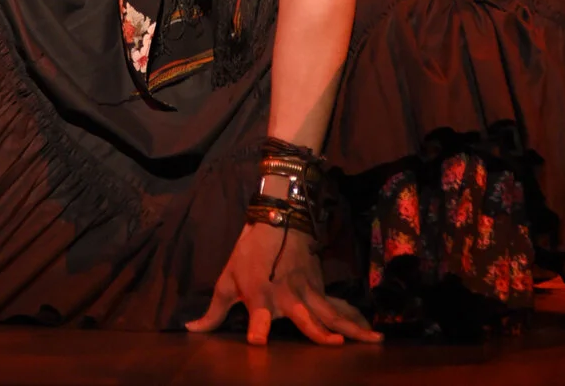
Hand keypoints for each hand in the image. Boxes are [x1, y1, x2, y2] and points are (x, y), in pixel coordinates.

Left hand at [186, 221, 379, 347]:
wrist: (279, 220)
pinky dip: (354, 317)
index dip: (256, 329)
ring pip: (331, 313)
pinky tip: (371, 330)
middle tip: (336, 345)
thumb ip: (214, 312)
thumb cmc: (249, 253)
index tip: (257, 341)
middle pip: (306, 317)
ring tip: (372, 339)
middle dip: (320, 332)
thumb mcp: (227, 279)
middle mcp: (286, 297)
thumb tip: (191, 330)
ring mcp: (307, 291)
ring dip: (351, 327)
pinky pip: (338, 305)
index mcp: (260, 295)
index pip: (257, 316)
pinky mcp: (320, 286)